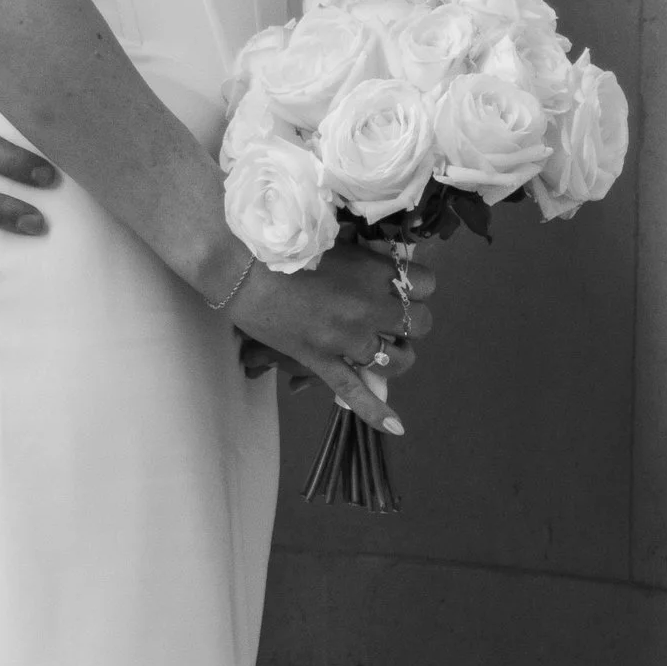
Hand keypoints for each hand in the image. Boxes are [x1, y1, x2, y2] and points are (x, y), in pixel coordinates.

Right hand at [228, 234, 433, 434]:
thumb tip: (379, 262)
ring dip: (397, 355)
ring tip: (385, 348)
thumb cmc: (284, 242)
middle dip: (410, 320)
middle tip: (390, 315)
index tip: (402, 284)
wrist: (240, 266)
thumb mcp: (335, 238)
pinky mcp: (322, 362)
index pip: (426, 284)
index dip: (417, 285)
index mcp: (376, 272)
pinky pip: (354, 392)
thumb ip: (363, 255)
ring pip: (397, 360)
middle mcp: (370, 308)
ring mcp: (347, 339)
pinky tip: (396, 427)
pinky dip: (377, 412)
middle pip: (419, 323)